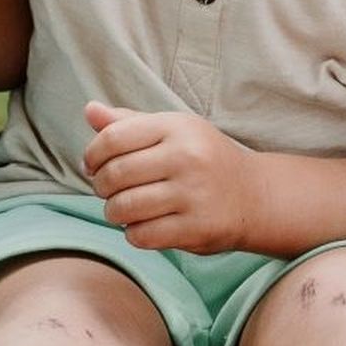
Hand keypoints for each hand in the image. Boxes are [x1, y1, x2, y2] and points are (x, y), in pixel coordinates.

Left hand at [82, 101, 268, 253]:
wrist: (255, 196)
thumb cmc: (204, 159)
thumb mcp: (174, 131)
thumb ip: (129, 122)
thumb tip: (90, 110)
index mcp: (177, 127)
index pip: (112, 139)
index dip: (92, 155)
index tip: (93, 166)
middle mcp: (187, 157)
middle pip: (114, 175)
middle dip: (101, 187)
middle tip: (108, 191)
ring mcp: (193, 194)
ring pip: (124, 208)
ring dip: (114, 212)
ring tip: (123, 209)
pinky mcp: (197, 228)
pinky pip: (142, 235)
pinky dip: (133, 234)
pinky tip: (144, 225)